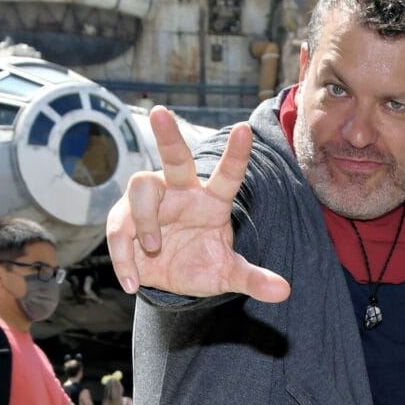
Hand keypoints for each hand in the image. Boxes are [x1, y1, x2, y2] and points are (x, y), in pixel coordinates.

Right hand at [106, 106, 290, 302]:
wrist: (170, 281)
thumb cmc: (202, 265)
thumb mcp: (228, 275)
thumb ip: (253, 279)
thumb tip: (284, 291)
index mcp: (212, 202)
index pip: (228, 176)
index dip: (237, 155)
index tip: (246, 129)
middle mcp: (181, 192)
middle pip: (175, 157)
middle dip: (167, 136)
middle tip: (160, 113)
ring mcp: (150, 202)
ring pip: (141, 189)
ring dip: (145, 219)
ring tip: (154, 249)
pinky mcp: (125, 220)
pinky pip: (119, 230)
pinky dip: (124, 257)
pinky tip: (133, 282)